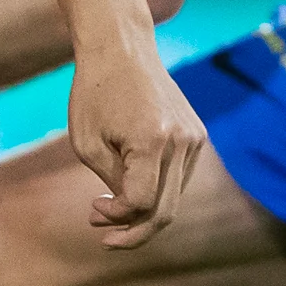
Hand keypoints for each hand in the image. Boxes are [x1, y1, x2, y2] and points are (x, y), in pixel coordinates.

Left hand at [66, 39, 207, 248]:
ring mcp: (194, 138)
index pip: (142, 203)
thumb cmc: (94, 94)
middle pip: (167, 211)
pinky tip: (129, 185)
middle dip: (134, 232)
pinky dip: (156, 190)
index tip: (92, 211)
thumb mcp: (88, 143)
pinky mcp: (197, 135)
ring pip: (174, 197)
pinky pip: (178, 178)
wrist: (121, 48)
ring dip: (143, 211)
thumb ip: (113, 183)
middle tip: (104, 237)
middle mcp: (182, 141)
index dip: (116, 218)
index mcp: (152, 141)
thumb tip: (131, 214)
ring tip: (106, 207)